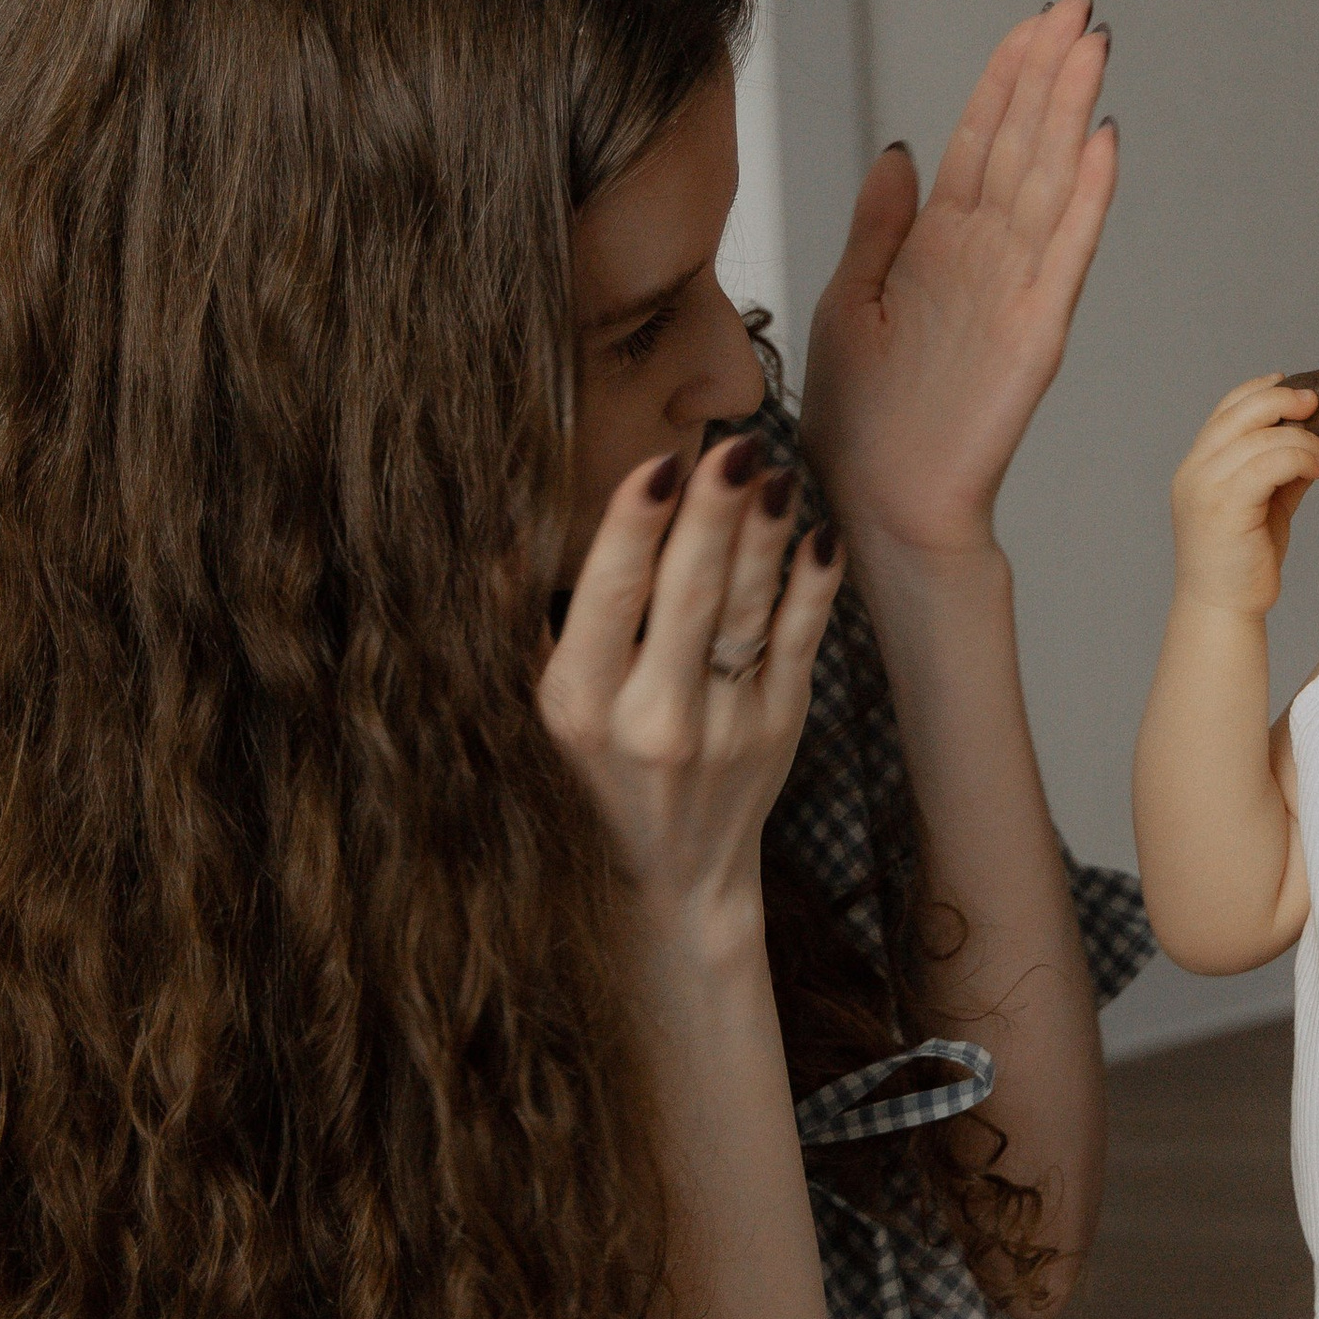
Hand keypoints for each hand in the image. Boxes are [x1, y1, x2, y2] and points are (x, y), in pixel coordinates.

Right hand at [536, 431, 844, 946]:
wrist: (676, 872)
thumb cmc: (599, 772)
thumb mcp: (544, 707)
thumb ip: (524, 621)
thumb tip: (503, 527)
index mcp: (581, 704)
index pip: (612, 598)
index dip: (637, 526)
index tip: (658, 463)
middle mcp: (654, 719)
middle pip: (691, 594)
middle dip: (714, 512)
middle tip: (734, 446)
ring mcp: (726, 726)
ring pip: (750, 609)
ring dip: (766, 534)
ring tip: (775, 471)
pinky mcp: (780, 727)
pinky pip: (800, 641)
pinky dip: (811, 584)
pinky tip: (816, 534)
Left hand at [799, 0, 1116, 559]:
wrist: (874, 500)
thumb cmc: (860, 419)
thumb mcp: (847, 298)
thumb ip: (879, 225)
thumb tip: (901, 148)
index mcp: (936, 245)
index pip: (980, 140)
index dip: (1006, 78)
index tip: (1033, 21)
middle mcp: (983, 258)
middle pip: (1024, 145)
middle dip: (1049, 74)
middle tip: (1080, 7)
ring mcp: (1014, 291)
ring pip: (1050, 182)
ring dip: (1073, 113)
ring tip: (1094, 49)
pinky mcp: (1034, 333)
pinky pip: (1065, 255)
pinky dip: (1088, 201)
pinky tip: (1105, 146)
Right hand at [1168, 378, 1318, 617]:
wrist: (1222, 609)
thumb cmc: (1241, 562)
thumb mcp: (1263, 505)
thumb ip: (1278, 471)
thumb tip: (1311, 441)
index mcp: (1198, 466)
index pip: (1225, 410)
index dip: (1259, 390)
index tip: (1291, 383)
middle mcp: (1195, 471)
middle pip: (1240, 413)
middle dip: (1283, 400)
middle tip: (1317, 404)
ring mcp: (1205, 487)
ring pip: (1261, 437)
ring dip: (1303, 439)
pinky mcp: (1225, 506)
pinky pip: (1269, 463)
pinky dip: (1301, 458)